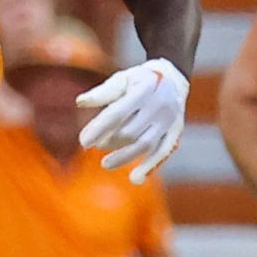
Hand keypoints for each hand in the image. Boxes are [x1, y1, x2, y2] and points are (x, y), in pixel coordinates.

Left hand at [77, 57, 187, 181]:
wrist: (173, 78)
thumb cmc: (140, 80)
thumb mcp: (122, 79)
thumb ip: (102, 92)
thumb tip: (80, 102)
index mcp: (144, 88)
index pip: (117, 113)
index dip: (99, 129)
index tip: (83, 142)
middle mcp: (159, 104)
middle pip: (130, 132)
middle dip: (109, 142)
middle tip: (95, 146)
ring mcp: (169, 119)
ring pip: (145, 144)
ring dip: (124, 157)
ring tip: (105, 164)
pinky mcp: (176, 131)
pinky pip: (163, 152)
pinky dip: (150, 166)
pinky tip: (135, 178)